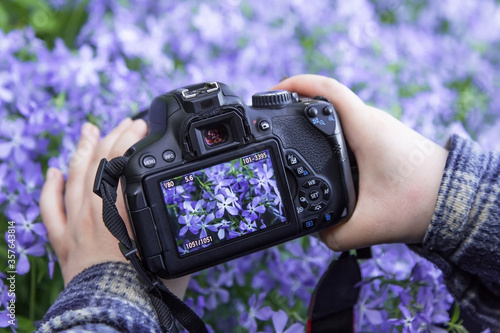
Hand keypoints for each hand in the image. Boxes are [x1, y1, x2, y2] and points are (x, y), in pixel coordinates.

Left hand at [40, 118, 188, 296]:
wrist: (114, 316)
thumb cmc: (144, 291)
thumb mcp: (173, 258)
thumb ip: (181, 234)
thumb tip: (197, 219)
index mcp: (121, 213)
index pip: (120, 161)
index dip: (130, 138)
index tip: (141, 126)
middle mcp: (94, 214)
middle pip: (96, 164)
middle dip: (112, 137)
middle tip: (126, 122)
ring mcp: (75, 227)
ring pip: (72, 178)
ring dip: (81, 150)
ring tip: (89, 129)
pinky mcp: (63, 243)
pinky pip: (50, 209)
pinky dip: (50, 188)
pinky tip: (53, 171)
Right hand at [273, 75, 448, 250]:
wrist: (455, 200)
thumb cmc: (421, 202)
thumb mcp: (371, 225)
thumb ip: (336, 235)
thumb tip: (316, 234)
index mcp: (366, 129)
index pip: (328, 91)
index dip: (296, 85)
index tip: (272, 92)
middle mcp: (371, 121)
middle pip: (328, 98)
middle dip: (297, 100)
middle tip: (273, 113)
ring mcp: (378, 127)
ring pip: (339, 112)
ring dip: (314, 115)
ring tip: (290, 129)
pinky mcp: (381, 138)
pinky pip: (348, 124)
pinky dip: (329, 128)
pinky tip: (319, 147)